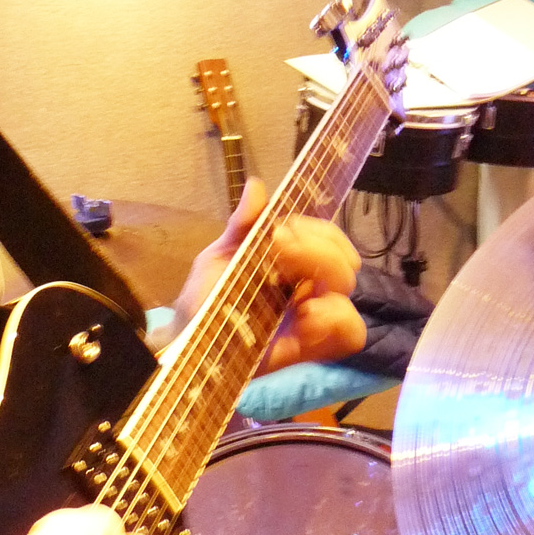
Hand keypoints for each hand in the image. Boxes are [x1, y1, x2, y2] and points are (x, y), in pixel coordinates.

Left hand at [168, 177, 365, 373]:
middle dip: (317, 250)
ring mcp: (311, 318)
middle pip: (344, 261)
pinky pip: (348, 333)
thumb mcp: (218, 258)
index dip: (315, 231)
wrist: (184, 341)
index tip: (280, 232)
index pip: (328, 237)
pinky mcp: (308, 348)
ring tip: (294, 285)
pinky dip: (334, 320)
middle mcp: (307, 287)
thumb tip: (257, 186)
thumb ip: (242, 226)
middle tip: (278, 251)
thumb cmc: (203, 300)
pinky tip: (304, 319)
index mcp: (292, 263)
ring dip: (327, 277)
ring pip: (348, 291)